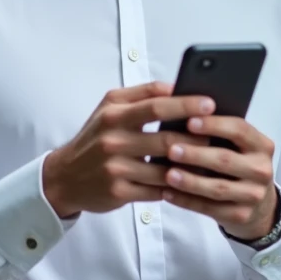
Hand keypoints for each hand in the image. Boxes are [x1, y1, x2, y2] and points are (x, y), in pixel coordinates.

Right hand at [42, 81, 213, 217]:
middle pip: (164, 137)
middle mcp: (112, 139)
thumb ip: (141, 95)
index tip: (210, 102)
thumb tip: (176, 87)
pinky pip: (157, 190)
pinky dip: (177, 185)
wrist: (64, 177)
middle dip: (196, 137)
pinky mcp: (119, 192)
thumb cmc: (95, 139)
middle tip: (217, 134)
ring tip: (210, 159)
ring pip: (165, 168)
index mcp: (113, 113)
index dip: (185, 102)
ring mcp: (115, 168)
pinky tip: (191, 181)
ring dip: (191, 165)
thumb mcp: (109, 109)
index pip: (155, 104)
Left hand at [160, 115, 277, 240]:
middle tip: (171, 149)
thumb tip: (184, 116)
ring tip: (167, 174)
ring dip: (190, 181)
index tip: (189, 121)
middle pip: (225, 160)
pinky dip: (186, 201)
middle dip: (196, 154)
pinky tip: (168, 193)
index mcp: (262, 146)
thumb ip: (220, 134)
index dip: (213, 125)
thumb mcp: (240, 148)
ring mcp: (253, 195)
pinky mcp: (241, 215)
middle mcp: (261, 170)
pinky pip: (209, 208)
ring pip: (217, 188)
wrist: (260, 207)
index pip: (239, 130)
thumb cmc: (240, 166)